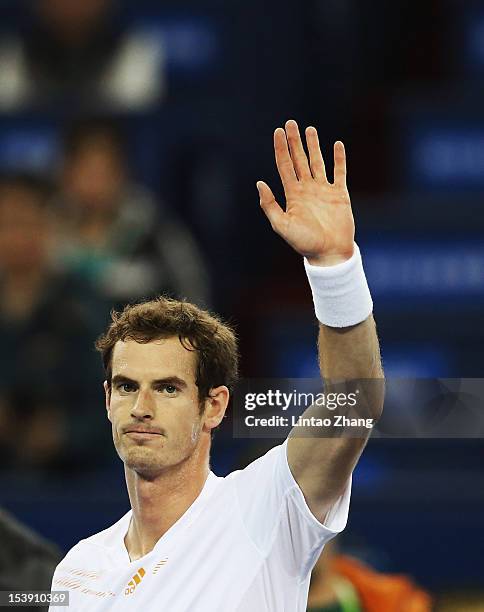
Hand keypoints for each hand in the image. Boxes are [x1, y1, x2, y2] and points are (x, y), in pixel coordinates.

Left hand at [257, 120, 354, 265]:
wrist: (329, 254)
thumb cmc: (304, 243)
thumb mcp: (282, 225)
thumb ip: (270, 205)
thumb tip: (259, 183)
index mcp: (292, 195)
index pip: (284, 165)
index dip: (280, 148)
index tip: (277, 132)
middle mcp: (307, 189)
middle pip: (299, 159)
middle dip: (294, 141)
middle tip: (290, 123)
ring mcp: (323, 190)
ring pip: (317, 162)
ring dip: (314, 146)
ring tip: (310, 129)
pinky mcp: (339, 194)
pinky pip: (339, 172)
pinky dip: (339, 159)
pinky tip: (337, 145)